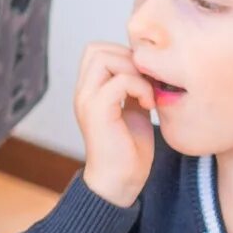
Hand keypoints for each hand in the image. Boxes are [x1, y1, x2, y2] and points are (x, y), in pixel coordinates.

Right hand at [73, 43, 157, 206]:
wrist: (120, 183)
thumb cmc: (129, 152)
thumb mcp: (134, 111)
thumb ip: (133, 89)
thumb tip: (150, 69)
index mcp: (89, 91)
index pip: (97, 50)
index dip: (123, 54)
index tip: (144, 78)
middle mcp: (83, 92)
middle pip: (97, 49)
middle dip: (128, 58)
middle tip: (146, 82)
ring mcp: (87, 101)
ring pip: (103, 58)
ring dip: (133, 70)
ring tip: (146, 92)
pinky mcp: (98, 112)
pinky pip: (119, 81)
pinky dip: (139, 87)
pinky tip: (148, 104)